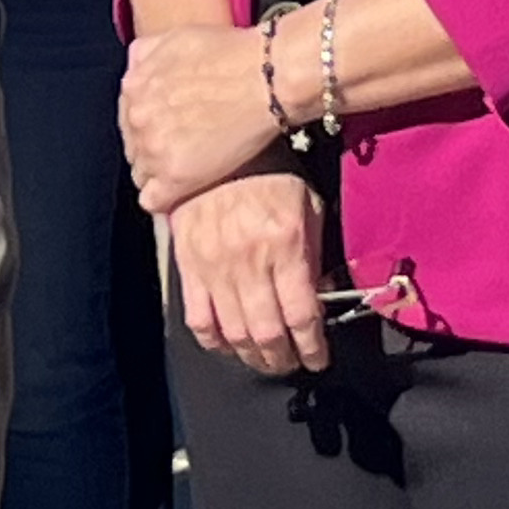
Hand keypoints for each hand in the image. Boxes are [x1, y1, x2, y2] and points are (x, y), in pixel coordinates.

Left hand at [120, 21, 278, 211]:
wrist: (265, 79)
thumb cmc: (230, 53)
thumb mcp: (175, 37)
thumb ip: (145, 54)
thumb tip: (135, 69)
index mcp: (133, 86)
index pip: (128, 117)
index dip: (150, 124)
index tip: (169, 128)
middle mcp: (136, 118)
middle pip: (133, 145)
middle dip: (153, 147)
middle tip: (183, 147)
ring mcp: (154, 149)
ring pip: (141, 173)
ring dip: (160, 172)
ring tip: (189, 167)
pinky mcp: (176, 178)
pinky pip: (153, 201)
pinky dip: (164, 198)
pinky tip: (181, 191)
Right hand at [165, 172, 332, 376]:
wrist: (214, 145)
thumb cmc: (269, 174)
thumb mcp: (307, 205)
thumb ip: (314, 253)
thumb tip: (321, 296)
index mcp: (285, 245)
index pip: (302, 316)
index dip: (313, 349)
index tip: (318, 360)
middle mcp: (249, 260)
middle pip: (268, 334)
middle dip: (283, 360)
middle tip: (290, 363)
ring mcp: (214, 265)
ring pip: (235, 334)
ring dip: (253, 357)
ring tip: (264, 360)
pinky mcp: (187, 264)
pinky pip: (199, 318)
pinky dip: (214, 341)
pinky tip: (228, 343)